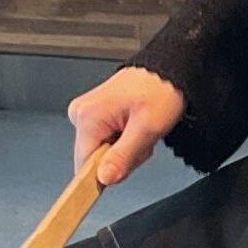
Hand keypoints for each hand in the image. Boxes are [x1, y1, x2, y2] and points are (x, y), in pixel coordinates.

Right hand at [68, 66, 185, 186]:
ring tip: (140, 130)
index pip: (84, 166)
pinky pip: (105, 142)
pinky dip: (123, 141)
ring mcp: (86, 114)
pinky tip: (134, 127)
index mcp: (88, 117)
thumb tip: (104, 178)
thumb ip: (123, 156)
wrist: (167, 69)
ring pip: (101, 153)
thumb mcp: (147, 128)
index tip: (127, 164)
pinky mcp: (94, 115)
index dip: (109, 172)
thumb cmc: (160, 90)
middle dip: (122, 158)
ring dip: (125, 150)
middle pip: (94, 160)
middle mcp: (80, 114)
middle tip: (142, 140)